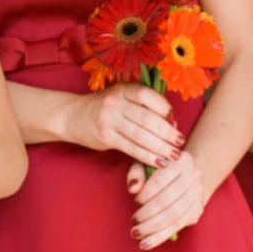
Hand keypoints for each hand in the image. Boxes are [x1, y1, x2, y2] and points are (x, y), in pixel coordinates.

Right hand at [66, 84, 183, 167]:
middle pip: (147, 118)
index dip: (164, 107)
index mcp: (123, 89)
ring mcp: (109, 120)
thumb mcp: (123, 97)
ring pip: (140, 135)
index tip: (175, 119)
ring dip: (160, 147)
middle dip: (167, 132)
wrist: (72, 115)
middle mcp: (115, 103)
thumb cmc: (107, 106)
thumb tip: (172, 122)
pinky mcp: (105, 137)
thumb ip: (144, 105)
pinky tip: (159, 162)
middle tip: (180, 141)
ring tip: (174, 155)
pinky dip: (147, 156)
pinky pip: (131, 148)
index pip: (147, 96)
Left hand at [127, 151, 204, 249]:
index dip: (145, 195)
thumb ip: (137, 172)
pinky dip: (161, 236)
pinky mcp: (198, 209)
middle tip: (133, 223)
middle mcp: (194, 176)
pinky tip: (147, 243)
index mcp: (181, 160)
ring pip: (174, 215)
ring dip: (152, 228)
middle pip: (167, 200)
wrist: (189, 174)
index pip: (160, 180)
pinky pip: (179, 226)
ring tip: (136, 234)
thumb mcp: (147, 163)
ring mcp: (198, 193)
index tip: (135, 203)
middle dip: (147, 214)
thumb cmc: (162, 168)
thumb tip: (133, 188)